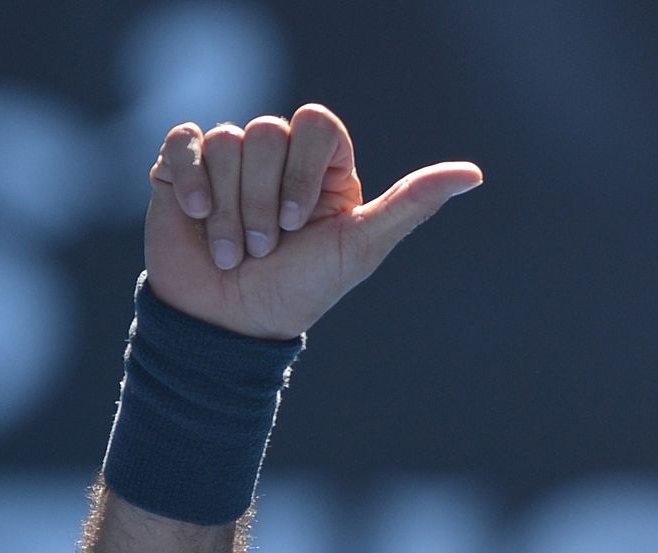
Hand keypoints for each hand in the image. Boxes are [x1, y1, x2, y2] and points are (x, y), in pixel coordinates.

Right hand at [144, 104, 481, 338]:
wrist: (231, 324)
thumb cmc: (302, 290)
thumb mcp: (361, 247)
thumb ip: (413, 205)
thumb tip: (475, 175)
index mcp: (324, 169)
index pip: (317, 123)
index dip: (303, 172)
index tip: (300, 224)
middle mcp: (278, 157)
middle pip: (266, 131)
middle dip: (264, 201)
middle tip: (269, 247)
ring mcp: (229, 160)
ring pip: (225, 142)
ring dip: (231, 210)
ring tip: (235, 252)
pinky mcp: (183, 167)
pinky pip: (183, 143)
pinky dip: (190, 184)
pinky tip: (198, 217)